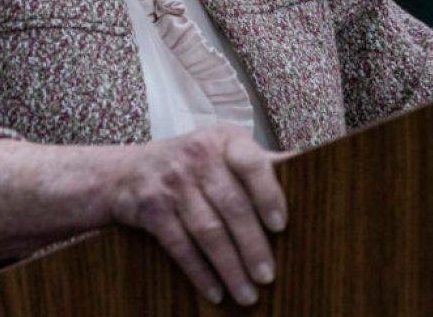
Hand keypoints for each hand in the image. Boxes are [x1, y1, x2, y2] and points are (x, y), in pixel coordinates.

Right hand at [110, 124, 287, 305]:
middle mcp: (198, 155)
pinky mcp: (151, 208)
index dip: (268, 194)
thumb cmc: (193, 161)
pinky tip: (216, 292)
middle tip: (268, 276)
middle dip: (252, 245)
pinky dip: (200, 273)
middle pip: (231, 205)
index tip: (282, 226)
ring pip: (207, 230)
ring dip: (230, 267)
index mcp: (224, 139)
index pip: (251, 163)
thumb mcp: (222, 148)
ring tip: (248, 294)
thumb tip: (305, 170)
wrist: (127, 171)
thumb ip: (257, 161)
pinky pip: (180, 246)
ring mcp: (172, 181)